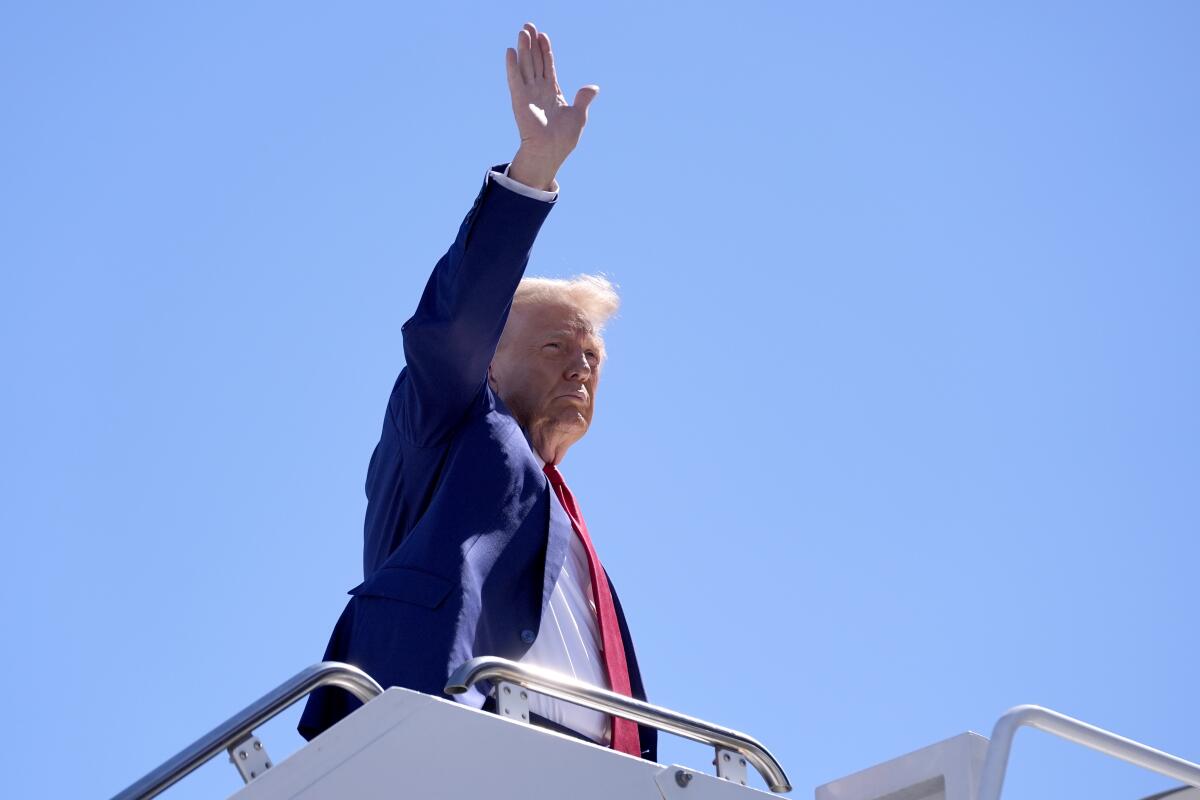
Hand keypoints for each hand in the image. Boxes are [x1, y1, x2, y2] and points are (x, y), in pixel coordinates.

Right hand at [505, 22, 598, 190]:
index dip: (545, 50)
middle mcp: (538, 90)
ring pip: (526, 65)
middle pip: (535, 61)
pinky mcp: (519, 100)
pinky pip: (515, 79)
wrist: (551, 152)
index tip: (543, 35)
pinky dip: (512, 66)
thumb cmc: (564, 139)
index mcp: (552, 92)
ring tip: (523, 31)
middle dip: (532, 43)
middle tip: (528, 25)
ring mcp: (528, 94)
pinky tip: (510, 51)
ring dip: (524, 48)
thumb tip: (593, 87)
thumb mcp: (579, 115)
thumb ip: (583, 98)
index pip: (548, 65)